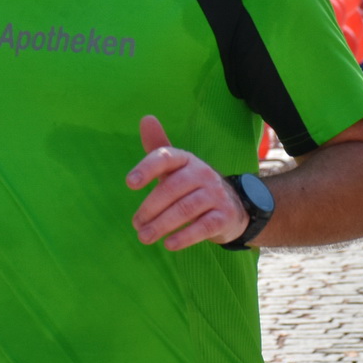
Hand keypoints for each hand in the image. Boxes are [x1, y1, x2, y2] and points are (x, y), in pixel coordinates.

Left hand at [126, 115, 247, 250]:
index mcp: (186, 159)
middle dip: (150, 208)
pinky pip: (203, 227)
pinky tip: (169, 244)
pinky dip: (185, 237)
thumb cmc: (192, 185)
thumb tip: (146, 118)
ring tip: (144, 237)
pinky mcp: (224, 216)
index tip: (130, 183)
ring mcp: (215, 195)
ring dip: (162, 225)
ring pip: (185, 209)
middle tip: (136, 224)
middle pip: (172, 188)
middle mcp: (202, 173)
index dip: (147, 168)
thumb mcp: (175, 167)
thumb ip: (158, 148)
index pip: (165, 157)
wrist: (232, 206)